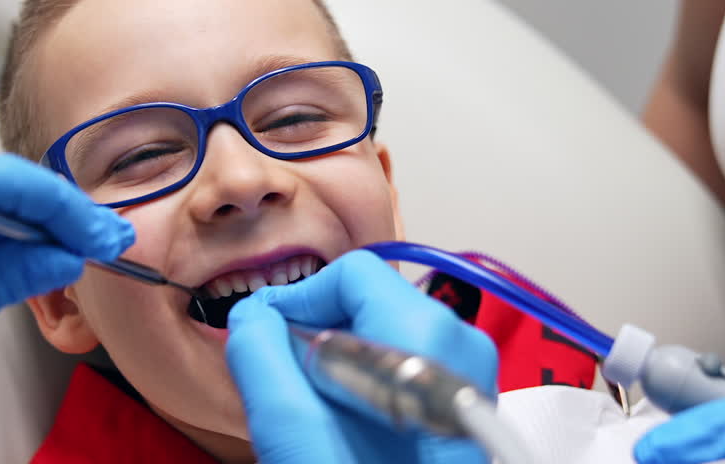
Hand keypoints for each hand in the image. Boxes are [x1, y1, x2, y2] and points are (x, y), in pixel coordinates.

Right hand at [225, 250, 497, 463]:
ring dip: (343, 358)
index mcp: (431, 353)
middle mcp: (466, 358)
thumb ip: (267, 370)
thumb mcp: (302, 448)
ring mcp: (472, 384)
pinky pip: (412, 364)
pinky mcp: (465, 408)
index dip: (300, 299)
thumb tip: (252, 318)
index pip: (359, 277)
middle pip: (378, 301)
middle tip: (286, 376)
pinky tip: (350, 428)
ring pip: (393, 332)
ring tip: (319, 410)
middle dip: (322, 330)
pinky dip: (369, 380)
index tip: (265, 331)